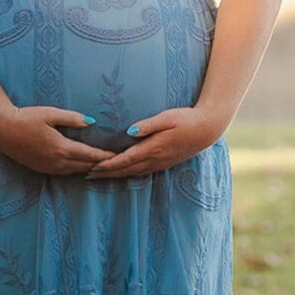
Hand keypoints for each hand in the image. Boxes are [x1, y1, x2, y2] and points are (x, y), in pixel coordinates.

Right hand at [0, 105, 108, 174]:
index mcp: (61, 148)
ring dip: (88, 169)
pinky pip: (64, 172)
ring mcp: (48, 167)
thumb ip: (72, 118)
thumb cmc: (26, 118)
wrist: (2, 130)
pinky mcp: (41, 169)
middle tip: (115, 163)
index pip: (89, 155)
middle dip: (100, 165)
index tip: (117, 156)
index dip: (104, 157)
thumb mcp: (50, 113)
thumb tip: (92, 121)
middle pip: (85, 166)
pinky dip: (76, 170)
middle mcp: (57, 161)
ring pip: (75, 171)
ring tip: (102, 167)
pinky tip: (81, 167)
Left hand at [87, 107, 223, 178]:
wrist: (208, 129)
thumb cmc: (187, 119)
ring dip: (115, 176)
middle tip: (87, 175)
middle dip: (106, 174)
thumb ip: (148, 125)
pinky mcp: (165, 163)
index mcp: (153, 148)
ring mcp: (161, 163)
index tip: (92, 167)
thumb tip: (129, 131)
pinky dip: (128, 174)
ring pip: (133, 173)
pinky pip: (142, 172)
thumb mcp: (167, 117)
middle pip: (126, 170)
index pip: (125, 159)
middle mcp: (155, 159)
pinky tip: (122, 173)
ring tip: (99, 176)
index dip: (108, 165)